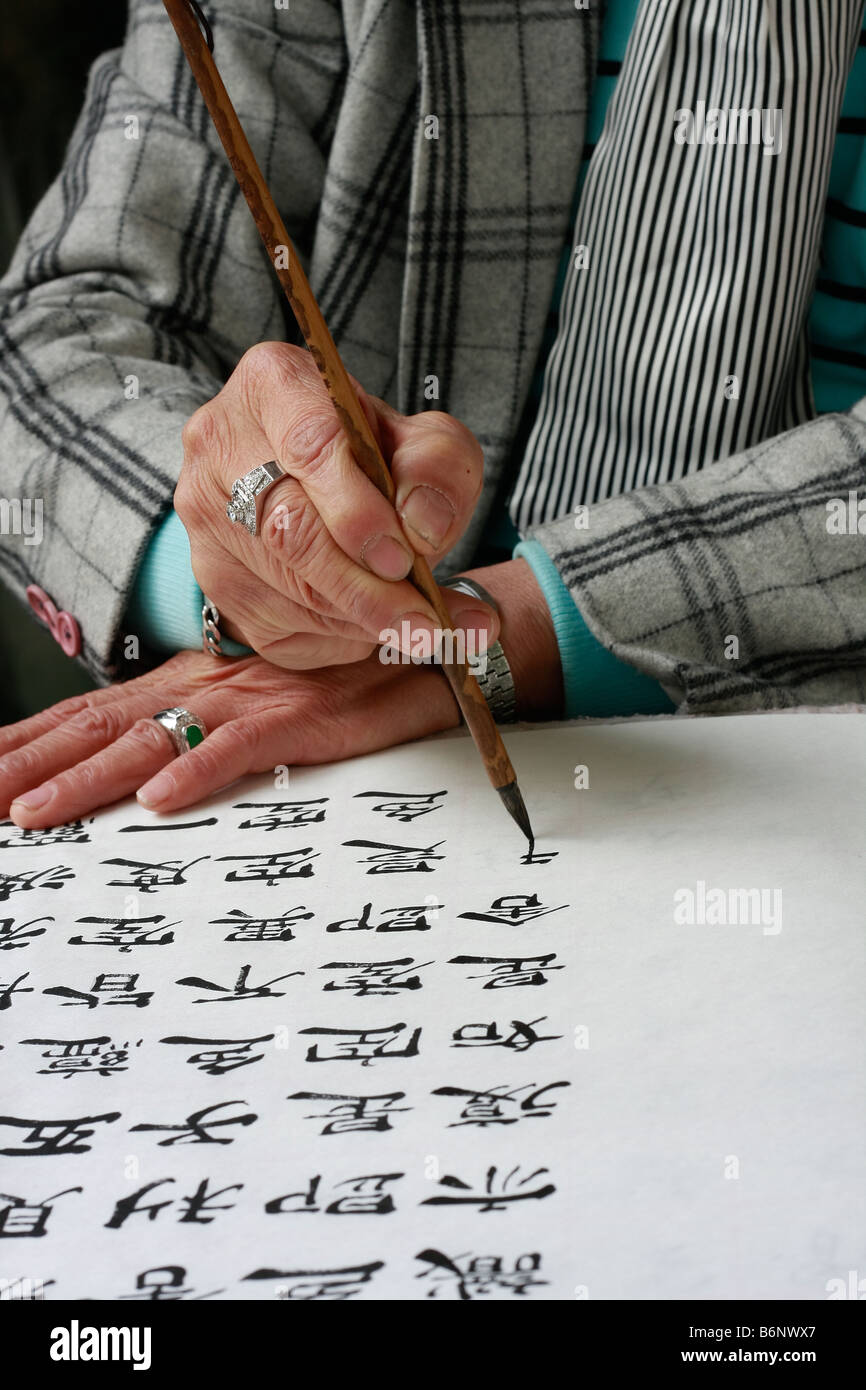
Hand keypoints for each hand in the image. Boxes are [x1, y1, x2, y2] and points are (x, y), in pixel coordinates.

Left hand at [0, 650, 460, 828]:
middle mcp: (211, 686)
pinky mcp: (304, 718)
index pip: (95, 713)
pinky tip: (159, 801)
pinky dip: (201, 770)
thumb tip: (157, 774)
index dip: (32, 741)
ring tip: (33, 814)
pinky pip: (244, 748)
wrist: (429, 641)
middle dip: (29, 765)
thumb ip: (217, 731)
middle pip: (100, 729)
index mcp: (196, 684)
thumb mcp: (269, 706)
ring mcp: (254, 701)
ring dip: (88, 778)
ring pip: (154, 739)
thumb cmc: (350, 678)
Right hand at [175, 342, 498, 666]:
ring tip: (419, 627)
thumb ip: (438, 468)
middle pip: (291, 530)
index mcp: (273, 385)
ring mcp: (206, 520)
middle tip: (424, 618)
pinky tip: (373, 627)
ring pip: (288, 590)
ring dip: (362, 620)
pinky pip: (280, 629)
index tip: (404, 556)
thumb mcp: (419, 439)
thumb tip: (424, 527)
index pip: (310, 444)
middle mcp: (221, 447)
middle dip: (367, 586)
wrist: (305, 482)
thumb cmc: (366, 454)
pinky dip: (339, 638)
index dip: (359, 511)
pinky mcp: (213, 582)